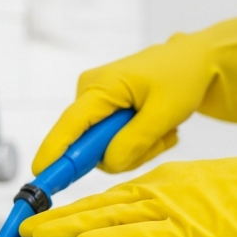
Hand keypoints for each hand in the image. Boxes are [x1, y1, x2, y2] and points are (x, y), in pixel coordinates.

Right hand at [32, 14, 236, 174]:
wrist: (196, 61)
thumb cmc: (181, 77)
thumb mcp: (164, 112)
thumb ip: (134, 140)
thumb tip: (108, 163)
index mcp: (99, 87)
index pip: (69, 124)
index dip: (54, 152)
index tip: (40, 175)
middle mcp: (91, 94)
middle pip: (92, 145)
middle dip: (127, 151)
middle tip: (159, 137)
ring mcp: (98, 104)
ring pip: (109, 149)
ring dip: (140, 147)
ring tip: (164, 128)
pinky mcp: (108, 112)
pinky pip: (118, 144)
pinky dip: (142, 142)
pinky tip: (160, 126)